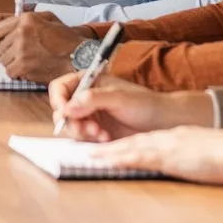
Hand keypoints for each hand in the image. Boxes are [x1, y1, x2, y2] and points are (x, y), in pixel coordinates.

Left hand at [0, 11, 84, 82]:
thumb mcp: (47, 18)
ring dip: (10, 61)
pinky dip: (16, 73)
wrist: (79, 57)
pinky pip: (9, 71)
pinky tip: (26, 69)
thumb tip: (1, 23)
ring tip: (24, 61)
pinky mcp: (23, 66)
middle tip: (16, 53)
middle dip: (5, 49)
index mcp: (26, 19)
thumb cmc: (66, 39)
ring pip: (2, 58)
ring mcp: (21, 50)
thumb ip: (25, 17)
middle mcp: (21, 32)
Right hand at [48, 72, 212, 142]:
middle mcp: (86, 98)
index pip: (61, 87)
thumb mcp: (118, 98)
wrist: (163, 123)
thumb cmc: (146, 104)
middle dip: (72, 120)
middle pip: (62, 109)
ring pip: (70, 125)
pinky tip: (105, 138)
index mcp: (89, 82)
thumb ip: (92, 99)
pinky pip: (82, 137)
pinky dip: (89, 139)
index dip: (58, 99)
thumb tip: (68, 107)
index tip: (64, 112)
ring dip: (81, 131)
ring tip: (100, 134)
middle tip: (86, 128)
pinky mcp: (96, 132)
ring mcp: (90, 116)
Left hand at [82, 127, 222, 186]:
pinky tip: (107, 161)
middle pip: (132, 141)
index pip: (144, 140)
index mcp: (177, 137)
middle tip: (87, 150)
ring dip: (108, 151)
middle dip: (109, 146)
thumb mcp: (208, 154)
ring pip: (130, 147)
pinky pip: (139, 156)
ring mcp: (167, 145)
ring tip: (88, 155)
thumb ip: (194, 157)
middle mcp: (168, 137)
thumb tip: (190, 164)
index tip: (108, 148)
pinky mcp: (169, 155)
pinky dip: (120, 157)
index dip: (124, 145)